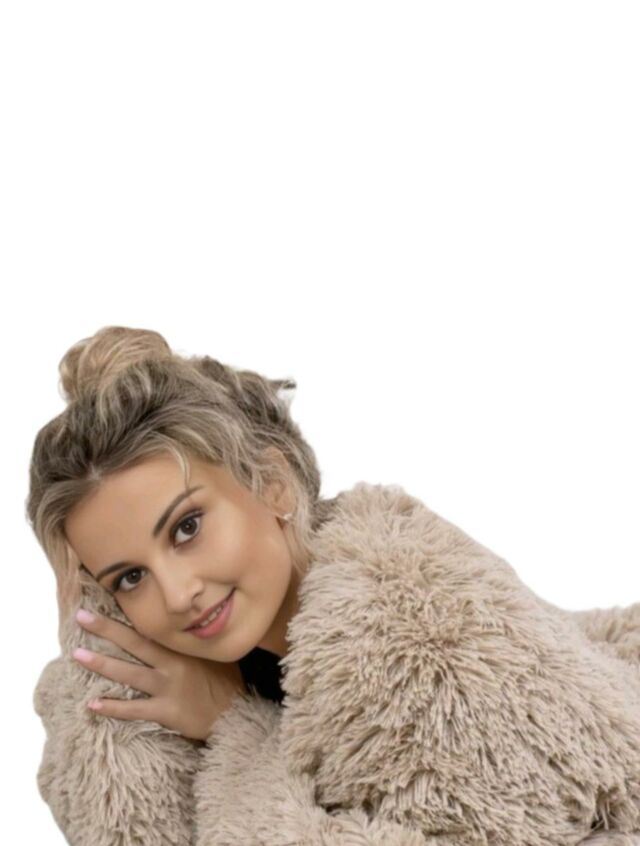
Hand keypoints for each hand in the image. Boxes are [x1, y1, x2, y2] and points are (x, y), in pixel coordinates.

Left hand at [72, 609, 245, 740]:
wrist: (237, 714)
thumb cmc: (226, 683)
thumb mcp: (214, 654)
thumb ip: (195, 642)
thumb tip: (187, 625)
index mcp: (182, 648)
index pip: (149, 628)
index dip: (127, 615)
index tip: (106, 601)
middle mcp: (172, 664)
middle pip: (133, 643)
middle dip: (106, 629)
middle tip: (82, 616)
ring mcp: (167, 687)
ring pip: (128, 673)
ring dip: (102, 664)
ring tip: (78, 655)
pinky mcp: (166, 710)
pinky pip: (134, 709)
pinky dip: (113, 707)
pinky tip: (93, 704)